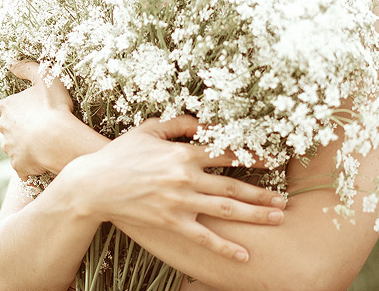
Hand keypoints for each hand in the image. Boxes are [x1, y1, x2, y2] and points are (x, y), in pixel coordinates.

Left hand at [0, 61, 104, 178]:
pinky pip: (22, 166)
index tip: (19, 109)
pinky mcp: (19, 165)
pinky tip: (43, 160)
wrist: (57, 139)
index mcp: (7, 108)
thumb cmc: (52, 107)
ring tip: (43, 143)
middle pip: (4, 128)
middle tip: (36, 125)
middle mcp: (3, 129)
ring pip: (12, 147)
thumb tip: (13, 64)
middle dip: (16, 128)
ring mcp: (10, 149)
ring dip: (23, 145)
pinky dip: (29, 164)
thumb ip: (28, 68)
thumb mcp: (44, 77)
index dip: (5, 109)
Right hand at [60, 116, 286, 261]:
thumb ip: (178, 123)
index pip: (227, 154)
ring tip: (277, 219)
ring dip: (255, 215)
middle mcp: (187, 178)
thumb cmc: (120, 154)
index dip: (253, 157)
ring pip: (226, 211)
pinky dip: (225, 247)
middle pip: (234, 187)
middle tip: (285, 200)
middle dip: (263, 193)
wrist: (93, 184)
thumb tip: (203, 122)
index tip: (273, 161)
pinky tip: (244, 256)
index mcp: (184, 153)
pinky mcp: (171, 223)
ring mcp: (180, 202)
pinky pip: (204, 237)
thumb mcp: (148, 129)